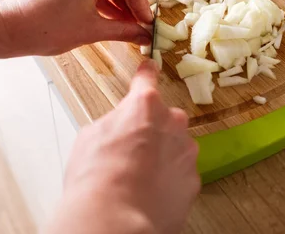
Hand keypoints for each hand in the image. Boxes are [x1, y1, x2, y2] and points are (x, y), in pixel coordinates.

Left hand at [0, 0, 152, 56]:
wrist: (10, 27)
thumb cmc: (45, 28)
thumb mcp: (92, 31)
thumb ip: (123, 30)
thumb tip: (143, 35)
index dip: (142, 6)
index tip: (148, 24)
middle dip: (131, 3)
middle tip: (140, 25)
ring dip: (118, 1)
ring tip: (126, 24)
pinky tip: (110, 17)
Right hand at [48, 60, 200, 233]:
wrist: (115, 220)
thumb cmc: (96, 178)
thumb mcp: (90, 137)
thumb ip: (113, 123)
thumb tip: (118, 128)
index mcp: (144, 105)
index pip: (147, 79)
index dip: (146, 73)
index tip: (150, 67)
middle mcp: (172, 123)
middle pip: (165, 118)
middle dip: (152, 129)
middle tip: (130, 149)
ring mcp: (186, 153)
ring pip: (176, 147)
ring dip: (162, 156)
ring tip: (137, 177)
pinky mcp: (193, 181)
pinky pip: (181, 173)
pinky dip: (169, 180)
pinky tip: (149, 192)